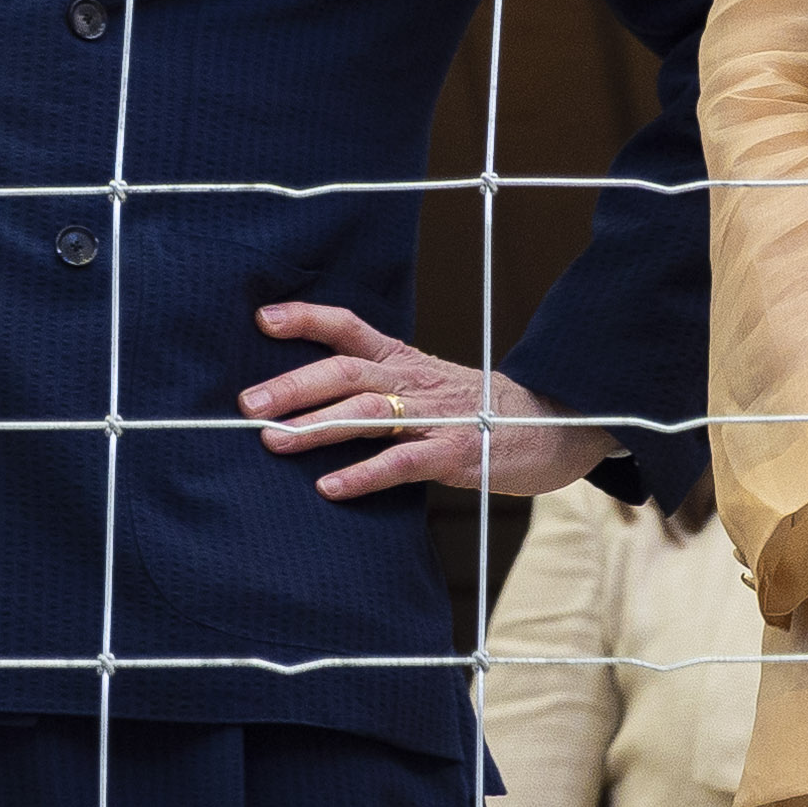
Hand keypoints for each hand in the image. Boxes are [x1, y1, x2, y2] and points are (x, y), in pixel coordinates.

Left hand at [243, 304, 617, 499]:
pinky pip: (401, 463)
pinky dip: (362, 474)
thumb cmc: (483, 411)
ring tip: (273, 441)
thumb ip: (382, 390)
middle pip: (347, 371)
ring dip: (316, 427)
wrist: (561, 424)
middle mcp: (416, 381)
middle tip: (247, 404)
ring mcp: (436, 416)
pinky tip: (329, 487)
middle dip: (293, 385)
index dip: (307, 320)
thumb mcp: (431, 387)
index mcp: (406, 361)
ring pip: (367, 414)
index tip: (263, 319)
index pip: (351, 328)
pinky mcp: (456, 453)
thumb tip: (313, 403)